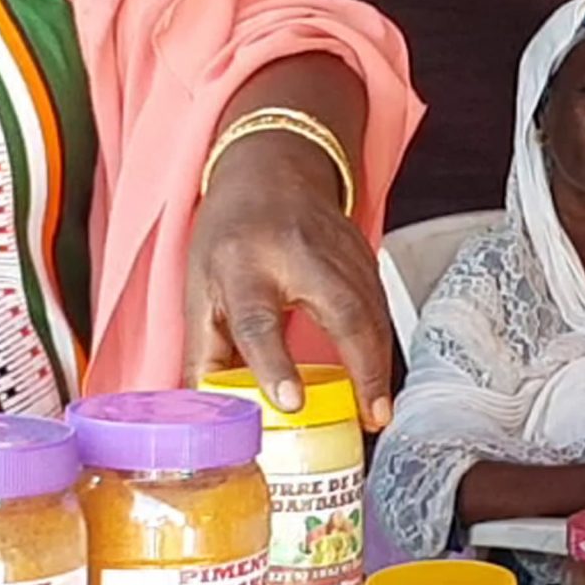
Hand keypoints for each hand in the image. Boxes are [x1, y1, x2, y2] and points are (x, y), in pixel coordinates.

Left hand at [186, 129, 393, 426]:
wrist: (270, 168)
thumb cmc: (231, 232)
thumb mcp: (199, 288)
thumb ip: (204, 351)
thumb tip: (207, 413)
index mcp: (242, 264)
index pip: (257, 320)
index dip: (273, 363)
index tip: (290, 403)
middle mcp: (294, 254)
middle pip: (340, 311)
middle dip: (362, 367)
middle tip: (371, 415)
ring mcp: (336, 249)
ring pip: (371, 309)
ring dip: (380, 362)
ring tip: (380, 410)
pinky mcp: (363, 251)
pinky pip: (381, 303)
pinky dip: (384, 341)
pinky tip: (382, 374)